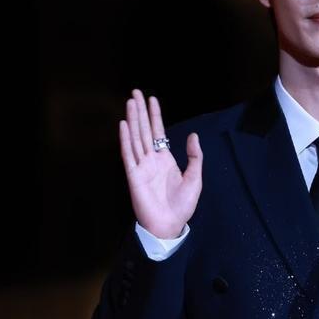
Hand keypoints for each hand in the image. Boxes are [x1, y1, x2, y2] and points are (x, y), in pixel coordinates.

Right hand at [119, 88, 202, 237]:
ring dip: (133, 120)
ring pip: (135, 138)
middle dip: (140, 111)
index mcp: (164, 159)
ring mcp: (141, 167)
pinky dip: (126, 140)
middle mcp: (151, 160)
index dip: (155, 115)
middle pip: (144, 130)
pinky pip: (128, 155)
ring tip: (130, 102)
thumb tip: (193, 135)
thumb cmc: (182, 206)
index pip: (158, 132)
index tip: (152, 99)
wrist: (170, 225)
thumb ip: (195, 156)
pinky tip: (124, 125)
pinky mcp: (133, 176)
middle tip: (135, 93)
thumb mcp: (195, 178)